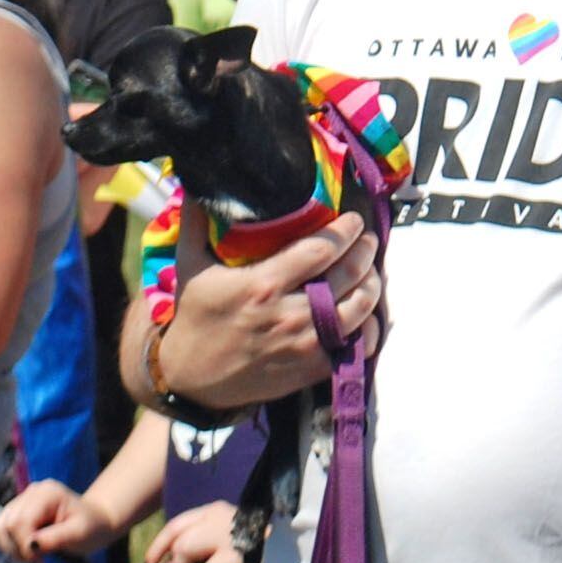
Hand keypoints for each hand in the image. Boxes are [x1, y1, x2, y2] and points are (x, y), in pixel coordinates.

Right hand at [0, 478, 117, 559]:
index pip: (20, 522)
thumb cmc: (91, 527)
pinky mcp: (15, 511)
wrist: (94, 522)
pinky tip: (27, 547)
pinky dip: (10, 544)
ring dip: (11, 547)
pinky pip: (0, 530)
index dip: (25, 545)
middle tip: (37, 557)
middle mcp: (30, 492)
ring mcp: (21, 500)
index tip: (39, 557)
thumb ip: (55, 539)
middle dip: (18, 547)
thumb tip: (30, 547)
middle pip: (5, 525)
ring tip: (32, 553)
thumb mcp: (79, 534)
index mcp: (47, 493)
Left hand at [146, 501, 248, 562]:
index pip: (177, 525)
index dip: (159, 545)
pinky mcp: (235, 554)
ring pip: (183, 551)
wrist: (294, 562)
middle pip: (176, 538)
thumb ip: (196, 552)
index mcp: (217, 511)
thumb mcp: (224, 550)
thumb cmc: (257, 558)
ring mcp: (227, 533)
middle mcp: (220, 516)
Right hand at [160, 213, 381, 409]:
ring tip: (370, 271)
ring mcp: (305, 344)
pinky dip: (369, 328)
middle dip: (365, 251)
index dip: (345, 230)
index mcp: (263, 284)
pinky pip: (356, 346)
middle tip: (368, 240)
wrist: (191, 379)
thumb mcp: (189, 265)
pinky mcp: (311, 369)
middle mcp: (290, 313)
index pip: (321, 248)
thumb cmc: (194, 318)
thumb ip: (196, 221)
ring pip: (359, 308)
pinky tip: (367, 313)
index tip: (353, 220)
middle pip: (348, 274)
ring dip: (372, 285)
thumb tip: (197, 183)